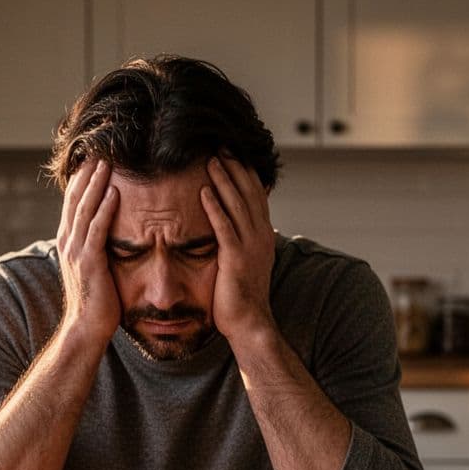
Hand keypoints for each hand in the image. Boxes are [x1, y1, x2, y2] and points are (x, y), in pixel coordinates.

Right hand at [56, 159, 120, 345]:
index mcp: (68, 243)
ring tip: (107, 163)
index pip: (72, 204)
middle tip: (99, 151)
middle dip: (87, 175)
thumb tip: (105, 235)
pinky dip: (105, 209)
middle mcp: (68, 243)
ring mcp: (76, 252)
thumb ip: (94, 248)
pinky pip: (97, 230)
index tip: (92, 161)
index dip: (81, 181)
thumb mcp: (91, 268)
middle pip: (75, 200)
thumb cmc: (94, 302)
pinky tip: (115, 193)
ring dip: (96, 184)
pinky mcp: (89, 262)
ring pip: (84, 210)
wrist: (86, 328)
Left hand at [201, 156, 276, 346]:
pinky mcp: (236, 259)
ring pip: (238, 205)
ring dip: (225, 180)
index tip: (233, 152)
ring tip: (212, 159)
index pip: (256, 195)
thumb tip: (236, 229)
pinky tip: (205, 191)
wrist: (250, 324)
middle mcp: (261, 236)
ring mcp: (250, 247)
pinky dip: (215, 207)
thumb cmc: (242, 297)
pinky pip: (225, 227)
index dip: (245, 172)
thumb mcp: (246, 262)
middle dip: (236, 167)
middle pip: (249, 192)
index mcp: (263, 235)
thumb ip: (241, 242)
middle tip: (222, 145)